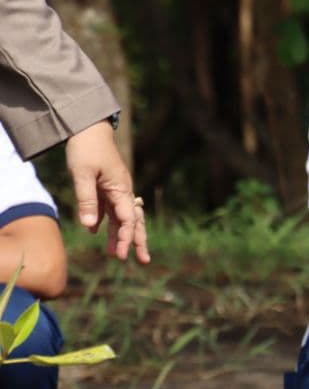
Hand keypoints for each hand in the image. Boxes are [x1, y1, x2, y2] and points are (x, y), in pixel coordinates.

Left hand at [64, 120, 149, 262]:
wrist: (87, 127)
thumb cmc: (86, 149)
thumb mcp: (83, 175)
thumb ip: (87, 200)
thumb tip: (90, 227)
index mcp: (121, 188)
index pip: (127, 219)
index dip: (125, 237)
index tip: (121, 255)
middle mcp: (122, 191)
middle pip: (134, 221)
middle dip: (137, 242)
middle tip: (145, 261)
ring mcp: (115, 189)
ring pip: (122, 217)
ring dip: (121, 235)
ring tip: (117, 255)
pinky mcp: (106, 186)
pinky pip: (109, 209)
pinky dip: (106, 222)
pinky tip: (98, 233)